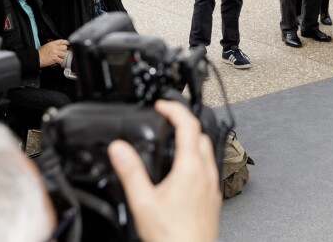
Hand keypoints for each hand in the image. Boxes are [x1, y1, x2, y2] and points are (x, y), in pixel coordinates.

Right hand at [38, 39, 68, 66]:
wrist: (36, 58)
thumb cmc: (39, 53)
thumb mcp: (45, 45)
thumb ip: (52, 45)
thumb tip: (56, 45)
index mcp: (52, 43)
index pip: (61, 41)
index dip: (66, 42)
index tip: (67, 43)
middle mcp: (54, 48)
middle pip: (64, 47)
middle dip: (64, 50)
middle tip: (62, 52)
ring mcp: (55, 53)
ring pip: (64, 54)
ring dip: (62, 56)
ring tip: (59, 57)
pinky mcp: (54, 59)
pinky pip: (61, 60)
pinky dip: (60, 61)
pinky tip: (58, 61)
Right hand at [108, 100, 220, 241]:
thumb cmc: (172, 238)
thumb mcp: (142, 202)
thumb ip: (130, 171)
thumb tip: (119, 147)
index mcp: (191, 169)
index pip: (188, 125)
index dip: (174, 109)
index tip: (161, 105)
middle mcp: (206, 175)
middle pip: (201, 134)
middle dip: (183, 121)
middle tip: (166, 118)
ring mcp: (212, 187)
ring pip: (207, 150)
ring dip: (192, 138)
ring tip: (173, 139)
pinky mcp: (213, 200)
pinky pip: (209, 168)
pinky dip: (196, 158)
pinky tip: (183, 169)